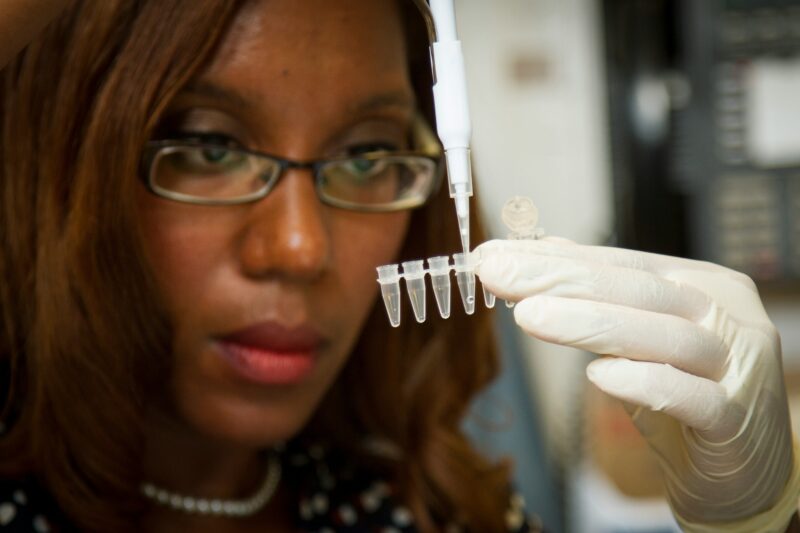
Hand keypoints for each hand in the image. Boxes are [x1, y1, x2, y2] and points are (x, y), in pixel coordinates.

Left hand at [475, 238, 799, 530]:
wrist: (742, 469)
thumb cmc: (685, 395)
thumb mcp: (639, 339)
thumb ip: (601, 296)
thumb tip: (546, 250)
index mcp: (699, 284)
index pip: (619, 263)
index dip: (554, 258)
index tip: (492, 256)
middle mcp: (723, 315)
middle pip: (639, 289)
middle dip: (560, 278)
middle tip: (496, 273)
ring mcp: (737, 365)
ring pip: (666, 336)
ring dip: (591, 323)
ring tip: (528, 316)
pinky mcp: (736, 419)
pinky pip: (692, 397)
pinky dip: (644, 383)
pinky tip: (598, 375)